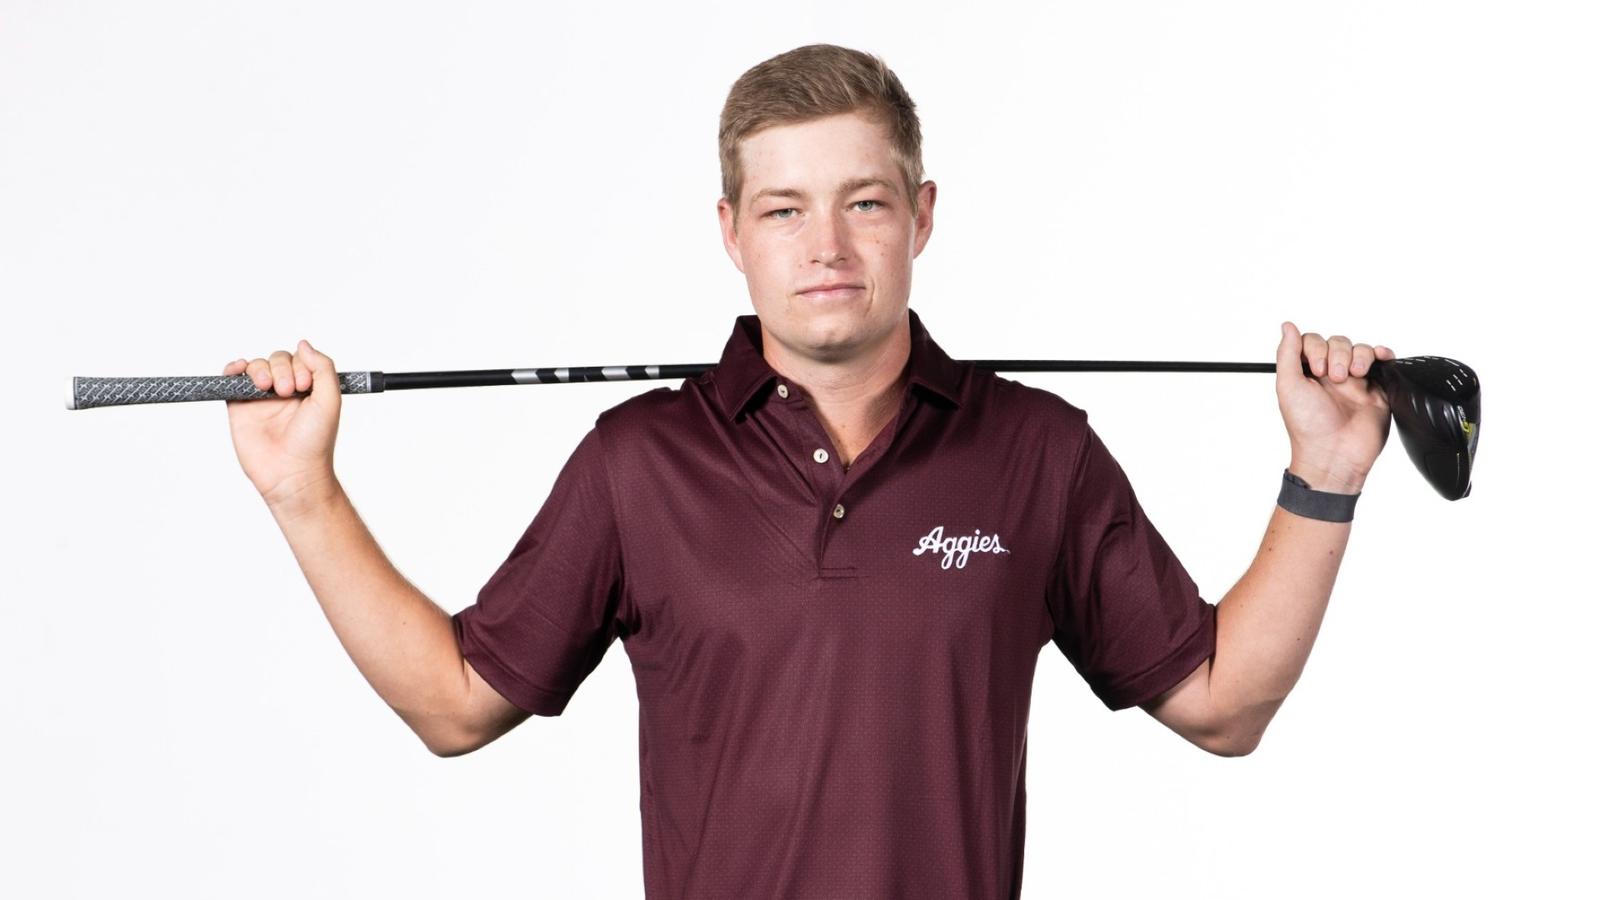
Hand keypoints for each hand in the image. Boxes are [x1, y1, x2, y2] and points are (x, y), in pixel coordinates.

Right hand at [222, 339, 342, 511]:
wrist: (291, 472)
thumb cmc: (314, 442)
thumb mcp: (330, 401)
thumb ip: (323, 369)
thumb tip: (303, 344)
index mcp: (308, 389)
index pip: (300, 359)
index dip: (301, 365)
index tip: (304, 386)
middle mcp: (284, 391)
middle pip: (277, 360)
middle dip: (282, 369)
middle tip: (288, 391)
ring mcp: (261, 399)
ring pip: (256, 366)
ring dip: (260, 369)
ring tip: (267, 389)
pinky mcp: (240, 407)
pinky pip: (232, 379)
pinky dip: (233, 369)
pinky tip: (240, 371)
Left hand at [1275, 322, 1394, 493]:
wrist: (1335, 454)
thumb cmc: (1307, 426)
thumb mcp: (1288, 386)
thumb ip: (1287, 354)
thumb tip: (1287, 325)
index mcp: (1308, 373)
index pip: (1313, 341)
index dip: (1316, 349)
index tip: (1316, 370)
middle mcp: (1331, 375)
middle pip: (1338, 342)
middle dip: (1338, 354)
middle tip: (1336, 379)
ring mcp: (1355, 381)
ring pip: (1360, 349)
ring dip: (1359, 356)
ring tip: (1354, 377)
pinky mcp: (1377, 389)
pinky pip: (1383, 362)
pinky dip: (1383, 354)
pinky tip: (1380, 357)